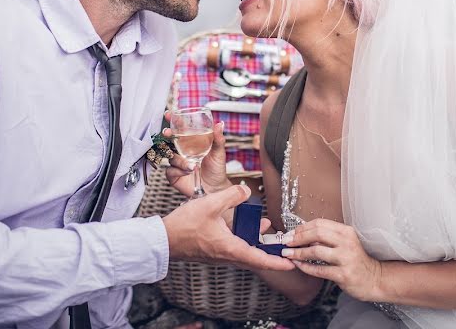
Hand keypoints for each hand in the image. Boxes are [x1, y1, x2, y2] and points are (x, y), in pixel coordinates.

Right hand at [162, 184, 294, 271]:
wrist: (164, 239)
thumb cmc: (185, 226)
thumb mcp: (210, 204)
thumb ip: (231, 196)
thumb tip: (247, 191)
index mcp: (230, 248)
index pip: (259, 259)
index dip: (277, 262)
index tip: (291, 264)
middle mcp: (227, 255)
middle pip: (255, 257)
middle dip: (271, 252)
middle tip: (285, 247)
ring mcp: (220, 255)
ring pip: (245, 251)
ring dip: (257, 242)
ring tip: (265, 225)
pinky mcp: (213, 251)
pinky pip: (235, 248)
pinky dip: (244, 239)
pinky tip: (243, 223)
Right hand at [164, 120, 231, 196]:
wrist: (215, 188)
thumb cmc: (216, 169)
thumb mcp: (219, 153)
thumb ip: (218, 139)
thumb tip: (220, 124)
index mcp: (191, 143)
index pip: (180, 129)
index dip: (173, 121)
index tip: (169, 114)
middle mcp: (182, 152)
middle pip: (169, 140)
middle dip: (167, 135)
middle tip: (168, 133)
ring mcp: (177, 163)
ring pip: (171, 156)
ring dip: (181, 160)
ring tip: (193, 165)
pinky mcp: (174, 175)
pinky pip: (170, 170)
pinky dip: (179, 170)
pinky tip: (189, 172)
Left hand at [281, 218, 383, 301]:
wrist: (374, 279)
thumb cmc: (356, 260)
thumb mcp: (345, 242)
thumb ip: (327, 237)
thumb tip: (302, 234)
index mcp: (346, 231)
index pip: (320, 223)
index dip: (302, 228)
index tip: (291, 233)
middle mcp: (347, 242)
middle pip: (316, 234)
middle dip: (297, 238)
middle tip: (286, 242)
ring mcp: (346, 258)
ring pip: (316, 251)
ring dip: (298, 252)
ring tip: (288, 254)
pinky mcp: (343, 274)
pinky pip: (319, 269)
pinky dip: (305, 267)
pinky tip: (298, 265)